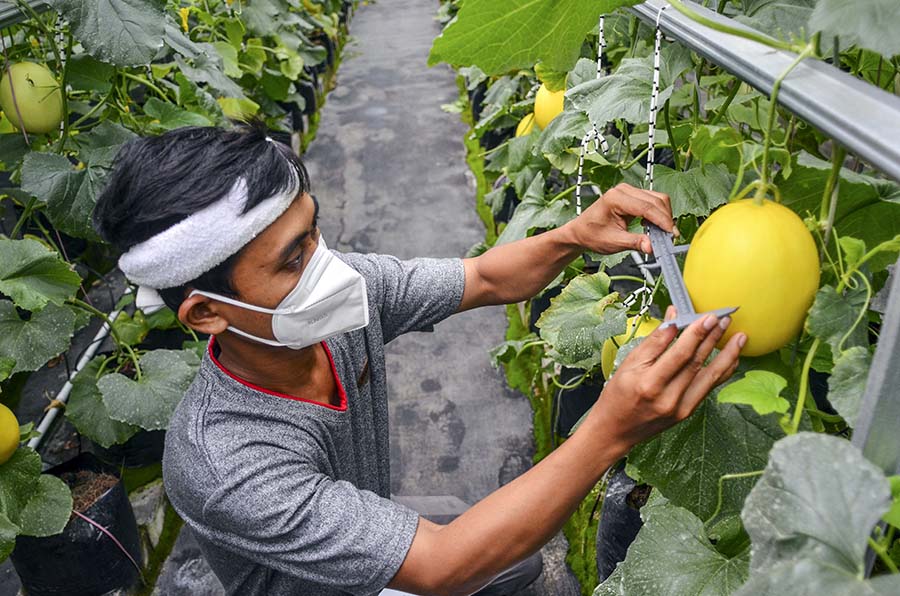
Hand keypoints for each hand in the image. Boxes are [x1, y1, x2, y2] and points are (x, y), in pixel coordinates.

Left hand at [564, 183, 674, 254]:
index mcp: (615, 198)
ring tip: (662, 234)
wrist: (580, 232)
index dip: (663, 221)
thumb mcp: (613, 242)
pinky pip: (653, 201)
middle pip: (656, 200)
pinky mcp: (632, 196)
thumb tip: (652, 247)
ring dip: (664, 216)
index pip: (647, 207)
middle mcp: (623, 190)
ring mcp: (628, 191)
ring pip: (657, 199)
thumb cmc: (591, 235)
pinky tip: (654, 227)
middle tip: (670, 238)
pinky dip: (658, 214)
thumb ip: (634, 243)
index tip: (672, 235)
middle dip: (666, 219)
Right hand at [589, 307, 744, 452]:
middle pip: (696, 362)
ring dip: (727, 354)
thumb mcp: (628, 364)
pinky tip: (732, 358)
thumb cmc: (618, 395)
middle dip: (713, 338)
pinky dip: (722, 372)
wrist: (616, 429)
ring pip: (709, 376)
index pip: (679, 354)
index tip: (708, 317)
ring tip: (740, 337)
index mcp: (650, 383)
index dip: (696, 334)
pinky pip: (709, 388)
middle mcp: (668, 398)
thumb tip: (673, 318)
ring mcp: (680, 408)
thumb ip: (654, 341)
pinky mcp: (688, 412)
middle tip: (725, 319)